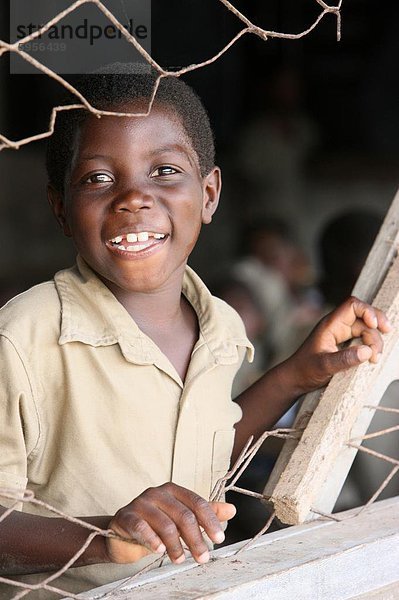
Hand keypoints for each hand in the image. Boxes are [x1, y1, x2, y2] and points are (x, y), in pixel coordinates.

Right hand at [105, 483, 235, 564]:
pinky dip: (153, 540)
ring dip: (176, 546)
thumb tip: (232, 510)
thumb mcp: (181, 518)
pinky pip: (141, 527)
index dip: (210, 521)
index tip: (219, 539)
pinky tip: (160, 551)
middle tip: (203, 558)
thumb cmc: (155, 524)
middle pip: (183, 515)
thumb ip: (205, 513)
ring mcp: (140, 503)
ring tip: (180, 560)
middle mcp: (157, 493)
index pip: (197, 503)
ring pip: (165, 524)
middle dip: (196, 539)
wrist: (122, 533)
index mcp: (173, 490)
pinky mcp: (126, 516)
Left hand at [289, 296, 390, 392]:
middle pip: (364, 317)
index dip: (367, 311)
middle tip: (380, 347)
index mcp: (331, 325)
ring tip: (374, 360)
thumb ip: (344, 359)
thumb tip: (367, 351)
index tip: (375, 325)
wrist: (295, 379)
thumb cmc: (305, 370)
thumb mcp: (324, 366)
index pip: (352, 305)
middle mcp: (337, 326)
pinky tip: (372, 358)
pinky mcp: (345, 345)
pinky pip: (363, 340)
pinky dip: (371, 347)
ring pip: (366, 330)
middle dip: (376, 329)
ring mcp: (342, 335)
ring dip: (375, 342)